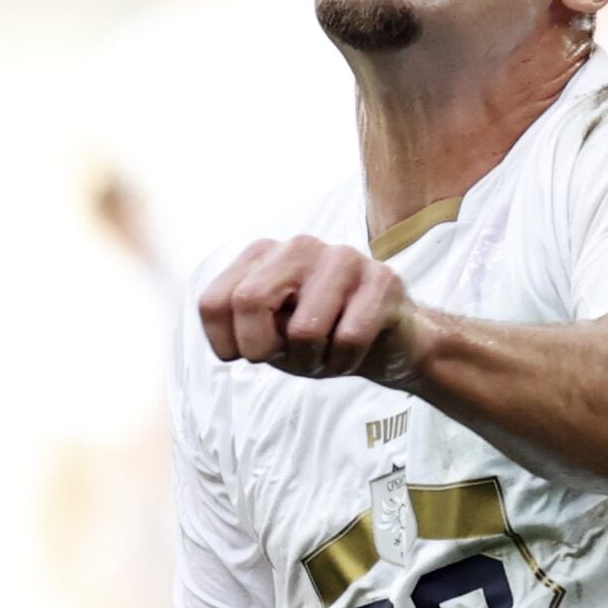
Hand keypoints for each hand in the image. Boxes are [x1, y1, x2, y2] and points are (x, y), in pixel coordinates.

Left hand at [199, 235, 429, 384]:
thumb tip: (238, 330)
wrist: (392, 343)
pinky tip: (353, 354)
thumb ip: (244, 325)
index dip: (225, 344)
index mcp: (264, 254)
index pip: (214, 302)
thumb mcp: (271, 336)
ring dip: (312, 360)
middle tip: (286, 360)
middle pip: (249, 301)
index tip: (250, 357)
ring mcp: (343, 257)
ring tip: (324, 355)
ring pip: (304, 329)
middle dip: (263, 349)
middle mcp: (300, 246)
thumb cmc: (323, 338)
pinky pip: (350, 338)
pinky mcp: (383, 279)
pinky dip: (346, 362)